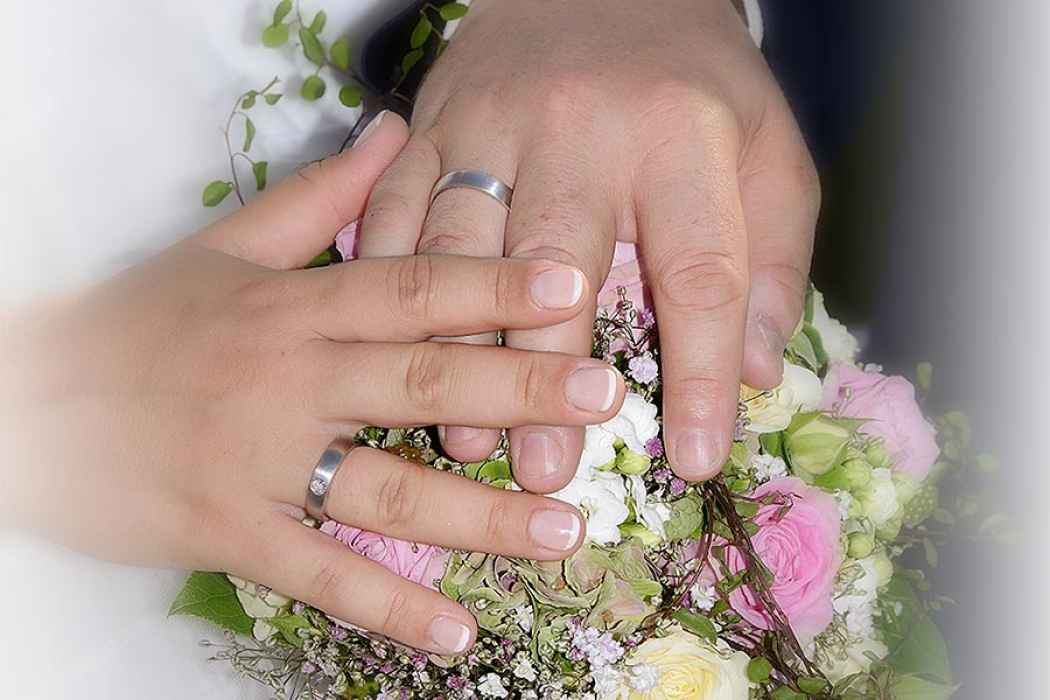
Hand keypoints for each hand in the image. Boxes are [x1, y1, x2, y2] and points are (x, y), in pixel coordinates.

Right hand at [0, 114, 625, 654]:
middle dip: (515, 390)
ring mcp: (257, 463)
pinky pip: (318, 574)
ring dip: (479, 517)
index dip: (492, 286)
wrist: (30, 404)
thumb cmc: (138, 325)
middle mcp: (285, 380)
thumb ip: (319, 197)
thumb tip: (394, 130)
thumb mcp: (223, 247)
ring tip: (564, 530)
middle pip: (416, 381)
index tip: (571, 286)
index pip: (408, 288)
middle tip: (601, 398)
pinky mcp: (228, 533)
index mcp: (292, 305)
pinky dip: (388, 608)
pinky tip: (458, 634)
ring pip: (384, 490)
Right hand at [358, 0, 818, 484]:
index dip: (701, 375)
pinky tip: (388, 348)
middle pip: (558, 263)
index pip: (700, 274)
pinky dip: (386, 282)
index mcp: (683, 139)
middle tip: (545, 468)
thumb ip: (771, 258)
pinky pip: (394, 205)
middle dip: (547, 374)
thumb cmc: (694, 85)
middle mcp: (580, 130)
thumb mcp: (769, 151)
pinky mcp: (434, 123)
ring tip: (464, 434)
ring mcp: (492, 123)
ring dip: (454, 346)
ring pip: (460, 246)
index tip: (692, 458)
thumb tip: (756, 371)